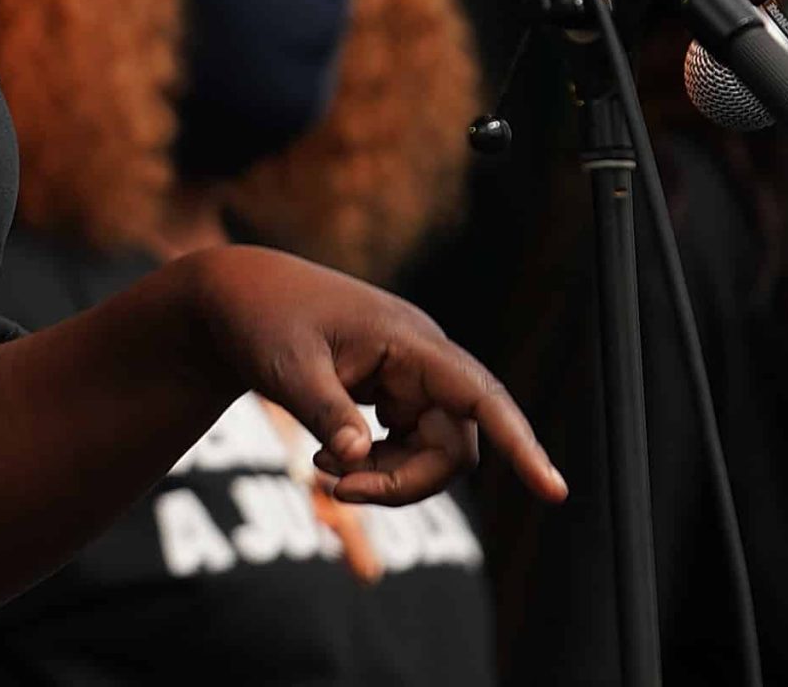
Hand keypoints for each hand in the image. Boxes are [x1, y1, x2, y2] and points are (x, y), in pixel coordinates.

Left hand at [179, 245, 567, 505]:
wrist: (234, 297)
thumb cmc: (260, 321)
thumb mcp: (285, 367)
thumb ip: (326, 412)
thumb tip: (360, 460)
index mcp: (407, 340)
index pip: (480, 395)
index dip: (520, 443)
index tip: (552, 489)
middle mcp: (420, 356)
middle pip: (453, 443)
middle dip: (405, 480)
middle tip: (337, 490)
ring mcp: (408, 373)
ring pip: (433, 449)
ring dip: (388, 475)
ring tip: (323, 471)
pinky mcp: (391, 389)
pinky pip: (410, 443)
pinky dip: (378, 463)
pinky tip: (331, 460)